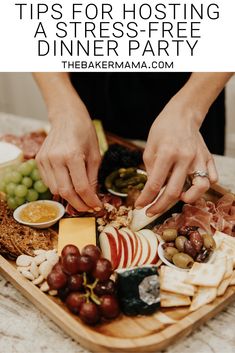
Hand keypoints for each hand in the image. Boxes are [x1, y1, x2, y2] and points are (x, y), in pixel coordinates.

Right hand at [36, 96, 101, 211]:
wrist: (66, 117)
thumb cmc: (84, 133)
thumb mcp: (95, 155)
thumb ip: (92, 178)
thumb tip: (93, 198)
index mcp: (72, 155)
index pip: (81, 187)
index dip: (90, 201)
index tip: (96, 207)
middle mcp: (55, 158)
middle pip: (66, 192)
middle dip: (78, 205)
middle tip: (88, 208)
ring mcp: (45, 159)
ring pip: (55, 190)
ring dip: (68, 197)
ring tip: (80, 197)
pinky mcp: (39, 160)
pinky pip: (48, 182)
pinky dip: (59, 188)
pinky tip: (68, 184)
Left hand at [135, 98, 217, 214]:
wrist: (183, 114)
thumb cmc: (163, 129)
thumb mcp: (150, 147)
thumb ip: (151, 169)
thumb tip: (152, 189)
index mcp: (167, 153)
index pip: (154, 184)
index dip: (145, 199)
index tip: (139, 205)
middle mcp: (185, 157)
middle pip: (174, 192)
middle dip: (159, 206)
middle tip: (151, 211)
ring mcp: (199, 158)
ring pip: (199, 188)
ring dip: (188, 198)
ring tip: (178, 198)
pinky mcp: (208, 158)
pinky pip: (212, 178)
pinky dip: (203, 186)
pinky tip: (192, 186)